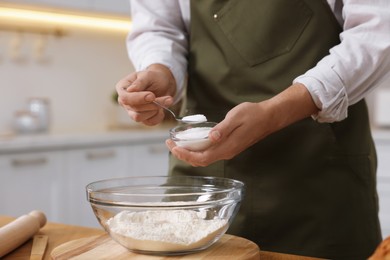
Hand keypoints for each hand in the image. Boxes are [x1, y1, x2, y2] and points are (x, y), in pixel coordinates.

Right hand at [115, 64, 176, 125]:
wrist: (163, 84)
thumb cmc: (154, 78)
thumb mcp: (148, 75)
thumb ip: (140, 82)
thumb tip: (131, 89)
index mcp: (122, 88)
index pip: (125, 98)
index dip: (139, 99)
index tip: (152, 96)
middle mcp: (125, 102)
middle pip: (134, 109)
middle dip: (152, 104)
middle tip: (168, 98)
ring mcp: (132, 111)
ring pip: (140, 118)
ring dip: (155, 110)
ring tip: (166, 100)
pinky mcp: (142, 119)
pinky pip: (149, 122)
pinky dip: (158, 116)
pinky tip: (162, 108)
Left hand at [166, 83, 318, 165]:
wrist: (268, 117)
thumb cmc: (253, 115)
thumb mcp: (236, 117)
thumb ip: (223, 129)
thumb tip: (211, 137)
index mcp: (227, 147)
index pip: (202, 157)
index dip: (186, 155)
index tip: (174, 147)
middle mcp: (226, 152)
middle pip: (200, 161)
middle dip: (183, 155)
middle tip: (169, 144)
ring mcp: (228, 151)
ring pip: (204, 158)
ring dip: (189, 153)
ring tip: (176, 144)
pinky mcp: (229, 147)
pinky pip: (210, 153)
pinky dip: (197, 150)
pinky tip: (192, 142)